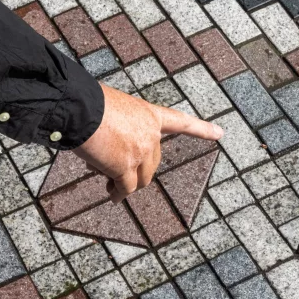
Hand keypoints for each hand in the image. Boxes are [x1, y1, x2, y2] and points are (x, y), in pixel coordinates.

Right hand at [73, 83, 223, 202]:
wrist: (79, 106)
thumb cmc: (87, 101)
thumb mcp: (112, 108)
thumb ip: (121, 128)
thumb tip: (107, 155)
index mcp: (149, 114)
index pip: (180, 122)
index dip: (201, 129)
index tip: (220, 134)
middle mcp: (150, 133)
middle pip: (152, 162)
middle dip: (136, 170)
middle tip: (117, 175)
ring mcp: (141, 151)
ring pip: (140, 179)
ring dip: (126, 185)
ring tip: (111, 188)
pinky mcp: (125, 167)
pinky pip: (125, 188)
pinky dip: (118, 194)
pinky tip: (113, 196)